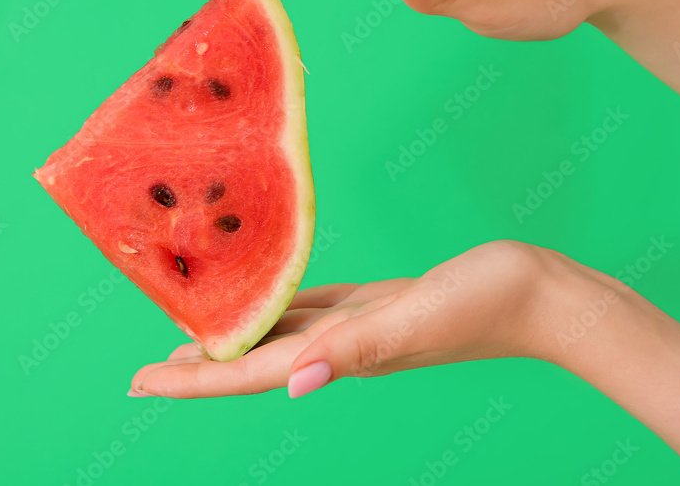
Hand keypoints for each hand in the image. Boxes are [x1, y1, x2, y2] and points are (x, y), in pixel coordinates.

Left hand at [129, 241, 596, 397]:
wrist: (539, 295)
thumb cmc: (485, 305)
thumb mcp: (416, 321)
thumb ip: (356, 350)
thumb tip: (293, 385)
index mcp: (341, 352)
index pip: (250, 371)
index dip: (193, 381)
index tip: (139, 383)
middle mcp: (342, 344)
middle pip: (253, 360)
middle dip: (201, 368)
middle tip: (150, 368)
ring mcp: (360, 324)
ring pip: (281, 332)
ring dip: (236, 336)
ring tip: (196, 333)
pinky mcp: (377, 301)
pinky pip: (315, 304)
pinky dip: (282, 303)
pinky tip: (268, 295)